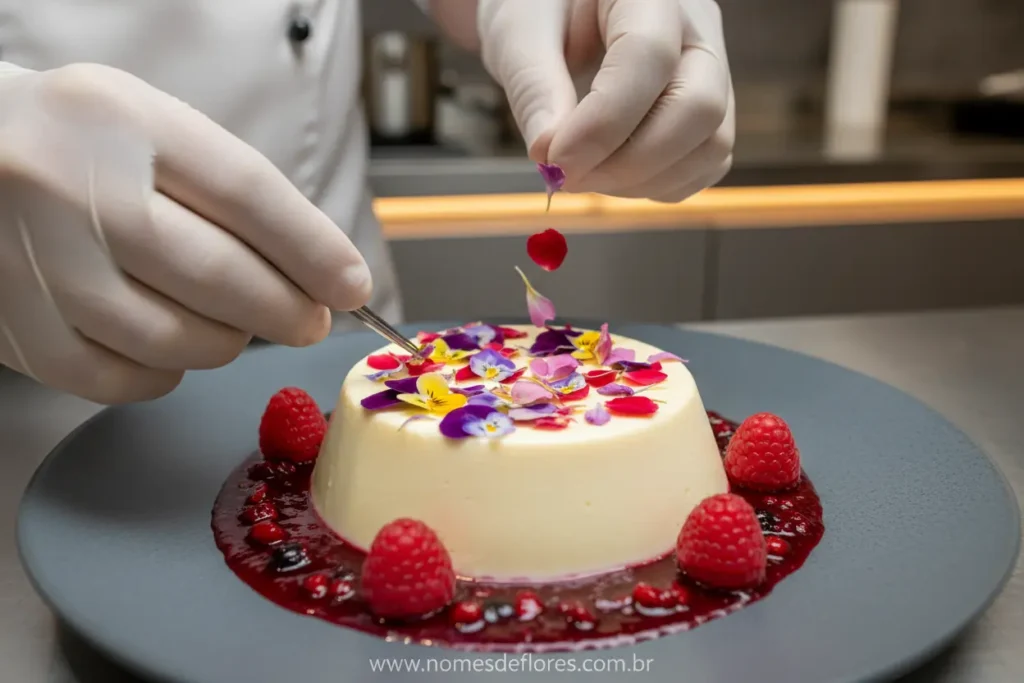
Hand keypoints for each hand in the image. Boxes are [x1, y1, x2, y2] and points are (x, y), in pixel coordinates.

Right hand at [0, 64, 372, 403]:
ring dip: (229, 341)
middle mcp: (74, 190)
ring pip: (178, 339)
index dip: (314, 250)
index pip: (246, 193)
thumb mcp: (157, 130)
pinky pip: (127, 379)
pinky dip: (169, 370)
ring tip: (233, 321)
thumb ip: (235, 191)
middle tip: (312, 319)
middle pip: (219, 277)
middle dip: (288, 310)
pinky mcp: (20, 331)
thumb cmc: (83, 146)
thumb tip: (324, 271)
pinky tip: (171, 342)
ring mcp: (40, 266)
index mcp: (124, 122)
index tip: (353, 284)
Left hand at [478, 0, 733, 202]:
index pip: (650, 57)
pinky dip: (657, 186)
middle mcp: (697, 28)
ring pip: (710, 145)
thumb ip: (534, 88)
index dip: (604, 122)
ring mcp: (712, 72)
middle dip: (629, 162)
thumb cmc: (539, 9)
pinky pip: (704, 165)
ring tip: (583, 174)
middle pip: (699, 107)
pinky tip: (609, 176)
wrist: (555, 14)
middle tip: (566, 177)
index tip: (556, 161)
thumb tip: (549, 156)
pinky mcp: (709, 114)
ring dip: (642, 181)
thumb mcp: (519, 32)